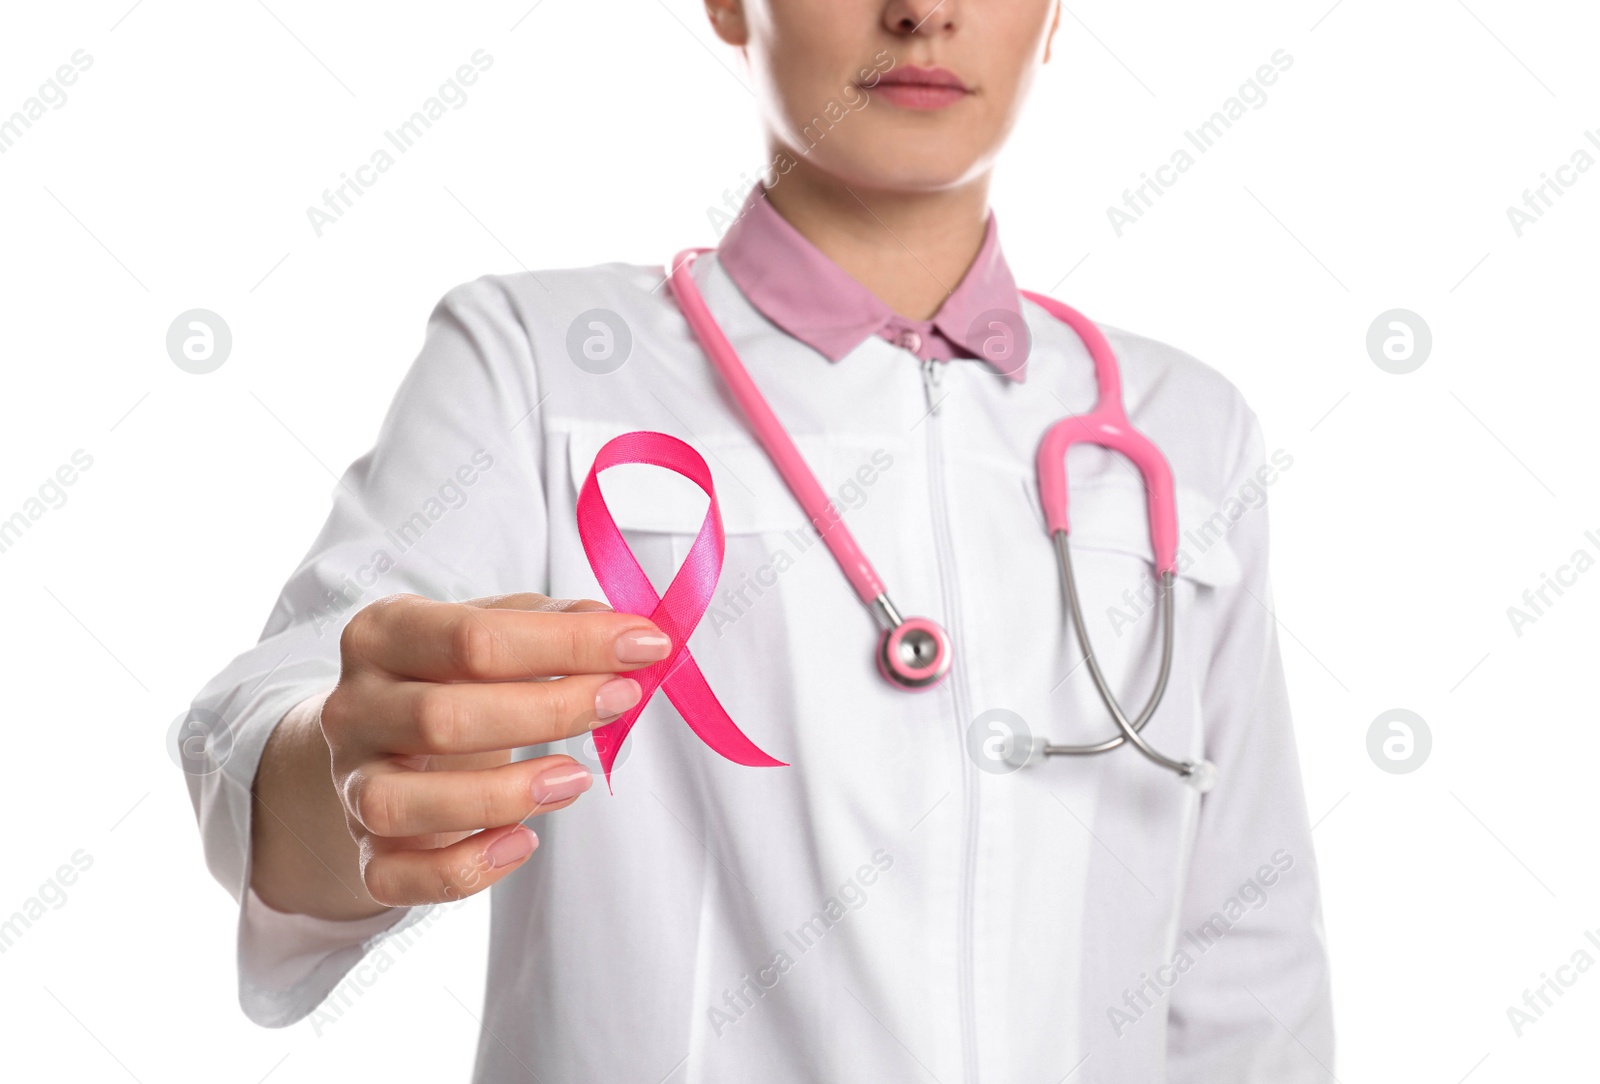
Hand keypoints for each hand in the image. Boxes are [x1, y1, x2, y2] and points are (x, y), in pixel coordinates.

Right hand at [319, 592, 670, 906]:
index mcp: (383, 634)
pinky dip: (465, 869)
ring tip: (576, 779)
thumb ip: (548, 622)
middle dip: (548, 711)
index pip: (474, 637)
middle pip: (442, 719)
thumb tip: (616, 624)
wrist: (379, 744)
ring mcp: (352, 784)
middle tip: (620, 702)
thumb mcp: (488, 631)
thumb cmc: (450, 679)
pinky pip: (397, 878)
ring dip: (502, 796)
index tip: (645, 645)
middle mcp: (353, 708)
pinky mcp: (364, 851)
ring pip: (402, 804)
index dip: (569, 643)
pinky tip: (524, 842)